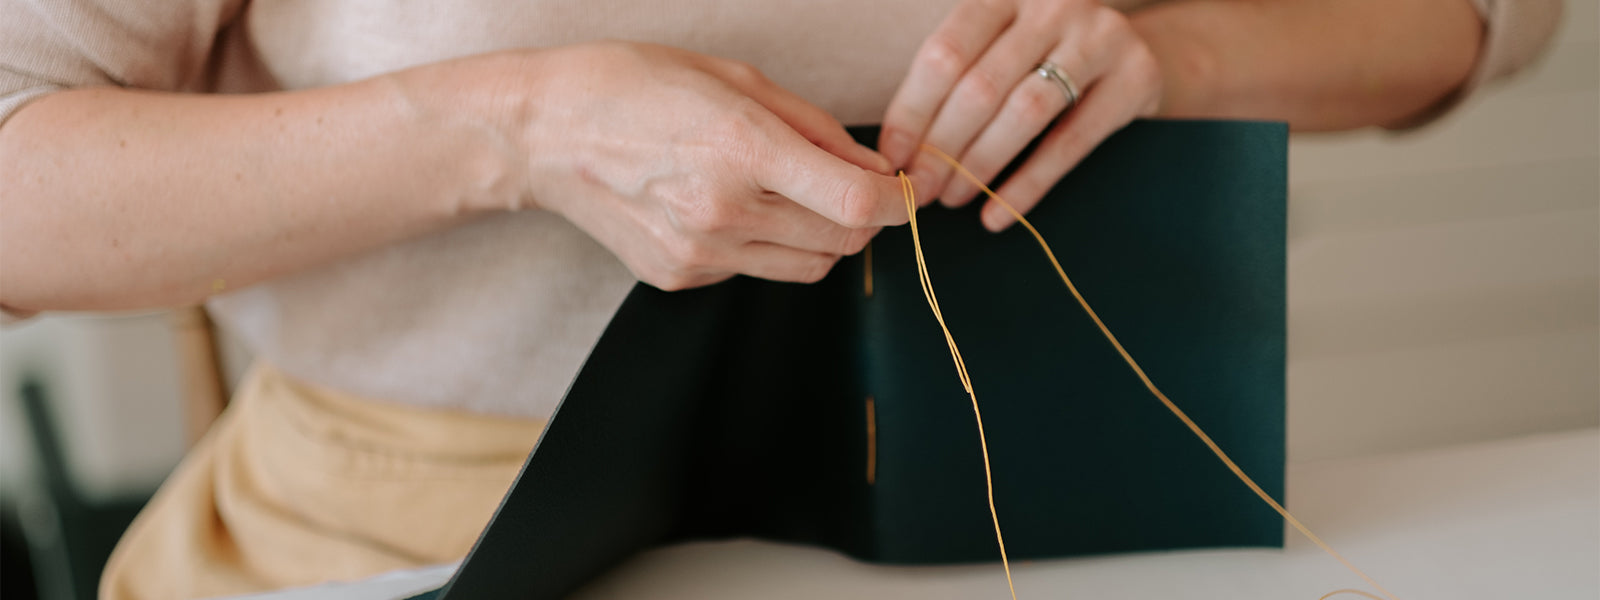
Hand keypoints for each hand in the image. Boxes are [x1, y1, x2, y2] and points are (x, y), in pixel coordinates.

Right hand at [505, 42, 905, 289]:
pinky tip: (727, 207)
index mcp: (741, 148)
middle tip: (847, 185)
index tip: (901, 192)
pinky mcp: (678, 277)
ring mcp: (698, 253)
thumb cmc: (636, 85)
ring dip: (820, 238)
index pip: (855, 205)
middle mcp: (722, 210)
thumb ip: (816, 128)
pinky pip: (754, 271)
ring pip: (807, 268)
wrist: (542, 133)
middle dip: (862, 218)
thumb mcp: (735, 78)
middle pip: (842, 243)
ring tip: (788, 195)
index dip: (895, 204)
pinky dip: (764, 245)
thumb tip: (876, 171)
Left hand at [879, 0, 1161, 231]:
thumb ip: (957, 80)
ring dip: (980, 165)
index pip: (945, 53)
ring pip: (1024, 112)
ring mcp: (1099, 38)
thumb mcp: (1000, 48)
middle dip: (941, 147)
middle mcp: (1052, 7)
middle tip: (920, 190)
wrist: (1133, 53)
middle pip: (981, 86)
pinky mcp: (1135, 78)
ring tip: (954, 199)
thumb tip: (898, 152)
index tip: (891, 158)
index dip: (912, 110)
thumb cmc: (1043, 59)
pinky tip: (998, 212)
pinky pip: (1071, 142)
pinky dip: (1028, 183)